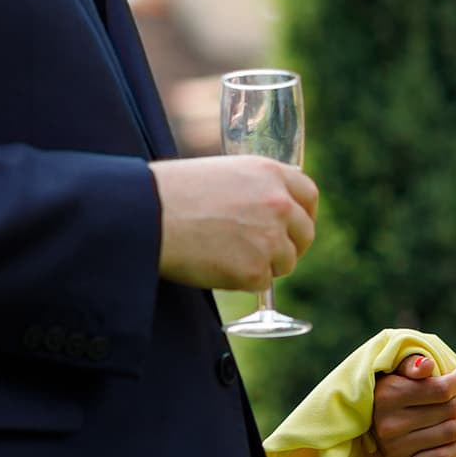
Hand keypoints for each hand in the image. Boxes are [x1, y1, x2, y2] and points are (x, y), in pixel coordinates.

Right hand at [151, 155, 317, 291]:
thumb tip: (266, 212)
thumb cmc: (171, 193)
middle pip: (305, 233)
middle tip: (268, 254)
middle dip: (291, 246)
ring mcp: (270, 238)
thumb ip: (253, 189)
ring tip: (226, 256)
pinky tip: (215, 266)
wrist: (147, 216)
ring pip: (285, 262)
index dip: (303, 214)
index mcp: (270, 173)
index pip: (308, 195)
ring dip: (264, 265)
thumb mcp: (222, 174)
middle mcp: (278, 203)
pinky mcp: (255, 270)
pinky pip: (261, 283)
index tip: (295, 227)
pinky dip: (242, 281)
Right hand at [371, 353, 455, 456]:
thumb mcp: (398, 370)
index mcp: (387, 395)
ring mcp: (394, 449)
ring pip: (449, 433)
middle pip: (448, 411)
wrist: (374, 421)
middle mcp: (388, 424)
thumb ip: (412, 363)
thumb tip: (428, 365)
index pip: (440, 390)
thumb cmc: (394, 389)